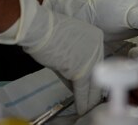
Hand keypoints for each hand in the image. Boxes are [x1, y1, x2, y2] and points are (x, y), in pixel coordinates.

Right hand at [0, 0, 103, 114]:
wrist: (39, 26)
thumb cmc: (47, 31)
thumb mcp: (66, 44)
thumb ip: (75, 61)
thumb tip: (75, 80)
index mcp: (96, 37)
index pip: (97, 62)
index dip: (94, 77)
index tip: (94, 88)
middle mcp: (98, 47)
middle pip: (97, 74)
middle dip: (94, 91)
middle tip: (94, 102)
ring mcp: (91, 58)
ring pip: (92, 85)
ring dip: (89, 99)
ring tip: (88, 108)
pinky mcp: (81, 71)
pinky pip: (82, 90)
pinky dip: (82, 102)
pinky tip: (82, 109)